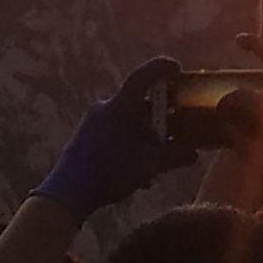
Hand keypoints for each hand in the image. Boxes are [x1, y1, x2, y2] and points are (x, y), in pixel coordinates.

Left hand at [31, 57, 196, 221]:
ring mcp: (94, 120)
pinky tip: (138, 170)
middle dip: (159, 116)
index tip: (177, 69)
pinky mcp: (86, 134)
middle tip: (175, 127)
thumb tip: (195, 154)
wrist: (67, 193)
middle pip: (139, 102)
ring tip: (157, 158)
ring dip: (145, 135)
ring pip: (128, 120)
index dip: (162, 68)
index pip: (143, 76)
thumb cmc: (109, 173)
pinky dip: (131, 142)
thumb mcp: (148, 166)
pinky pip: (116, 130)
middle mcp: (106, 107)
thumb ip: (174, 157)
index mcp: (121, 106)